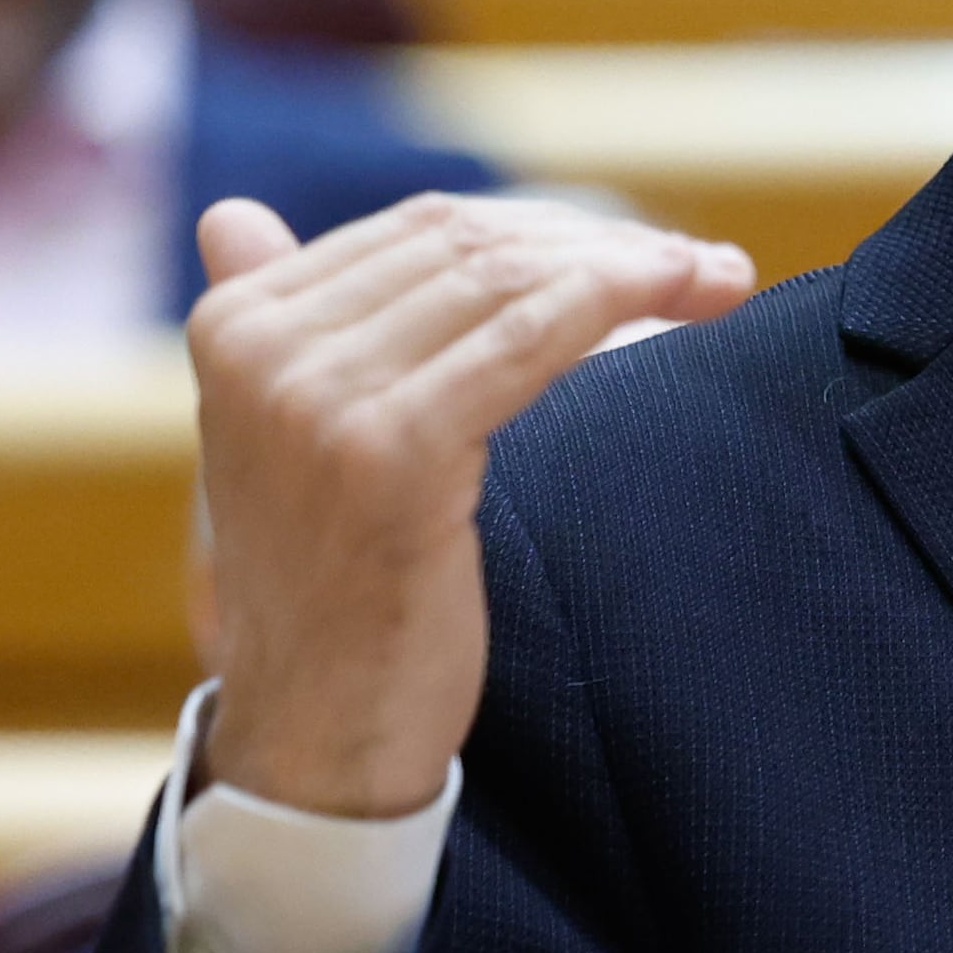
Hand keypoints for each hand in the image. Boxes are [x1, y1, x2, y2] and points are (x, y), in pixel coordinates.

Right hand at [190, 194, 754, 818]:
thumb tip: (233, 220)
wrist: (316, 733)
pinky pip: (530, 339)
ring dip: (635, 265)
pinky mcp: (387, 451)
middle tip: (705, 265)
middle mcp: (258, 346)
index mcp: (233, 326)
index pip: (424, 230)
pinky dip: (619, 300)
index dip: (551, 227)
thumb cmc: (332, 591)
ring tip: (719, 280)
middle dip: (604, 243)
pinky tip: (688, 296)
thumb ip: (285, 334)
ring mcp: (315, 397)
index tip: (645, 250)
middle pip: (473, 247)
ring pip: (509, 282)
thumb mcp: (285, 444)